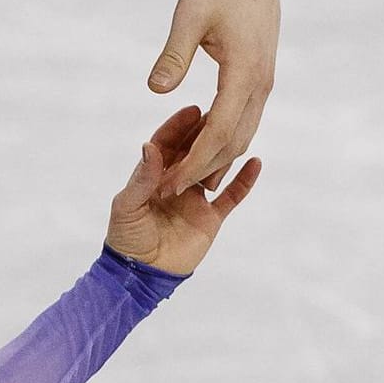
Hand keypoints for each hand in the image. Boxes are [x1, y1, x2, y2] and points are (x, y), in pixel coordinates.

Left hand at [105, 105, 260, 275]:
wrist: (144, 273)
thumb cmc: (127, 238)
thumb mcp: (128, 206)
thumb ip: (142, 179)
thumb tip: (150, 147)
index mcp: (152, 176)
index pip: (166, 145)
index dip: (178, 127)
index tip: (193, 109)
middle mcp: (175, 182)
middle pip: (192, 152)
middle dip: (203, 133)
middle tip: (219, 112)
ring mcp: (195, 199)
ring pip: (214, 169)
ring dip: (224, 151)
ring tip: (238, 130)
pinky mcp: (211, 218)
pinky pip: (231, 196)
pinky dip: (244, 181)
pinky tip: (256, 162)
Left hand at [147, 0, 278, 195]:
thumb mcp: (188, 17)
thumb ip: (174, 55)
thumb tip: (156, 90)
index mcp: (244, 73)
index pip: (219, 130)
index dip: (196, 160)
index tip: (172, 181)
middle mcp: (260, 83)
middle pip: (234, 140)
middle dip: (205, 169)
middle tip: (174, 191)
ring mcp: (263, 80)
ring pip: (243, 132)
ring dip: (218, 158)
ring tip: (189, 181)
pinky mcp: (259, 75)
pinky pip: (245, 117)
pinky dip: (226, 137)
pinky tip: (204, 147)